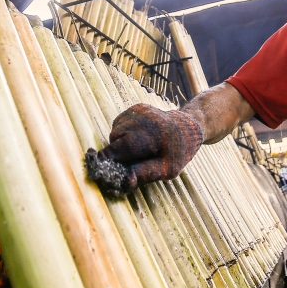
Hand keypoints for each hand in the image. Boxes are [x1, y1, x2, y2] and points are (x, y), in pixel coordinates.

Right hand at [85, 104, 202, 196]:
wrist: (187, 126)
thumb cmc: (178, 151)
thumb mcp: (168, 169)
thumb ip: (146, 174)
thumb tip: (125, 180)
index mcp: (151, 136)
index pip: (118, 149)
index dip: (106, 161)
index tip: (99, 172)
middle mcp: (142, 119)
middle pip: (114, 141)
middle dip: (118, 154)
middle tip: (130, 163)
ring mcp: (138, 110)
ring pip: (115, 133)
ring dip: (121, 144)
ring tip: (139, 148)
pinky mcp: (135, 107)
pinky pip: (120, 125)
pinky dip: (124, 134)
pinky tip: (138, 137)